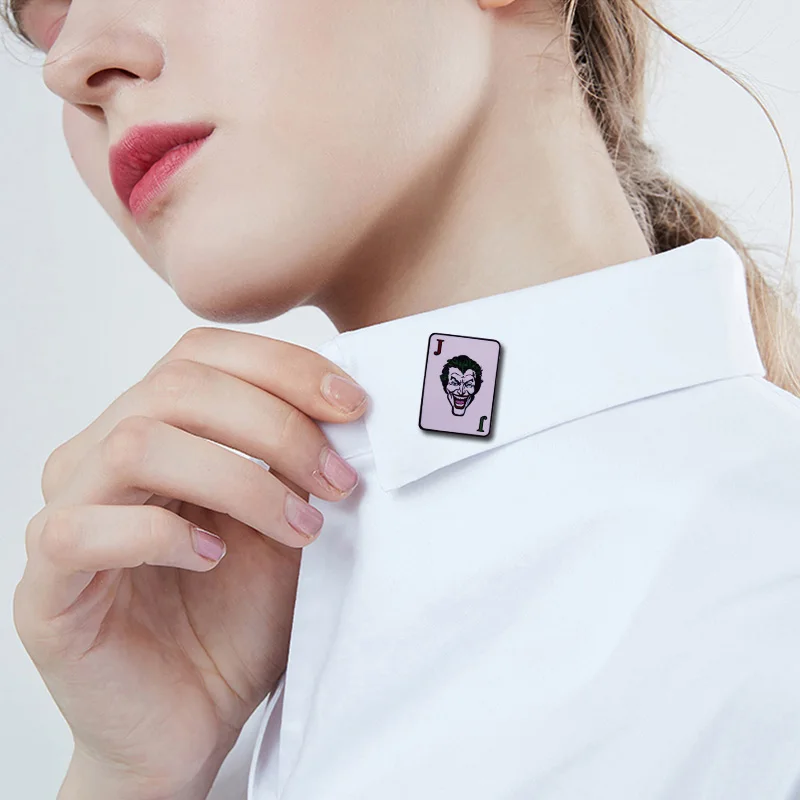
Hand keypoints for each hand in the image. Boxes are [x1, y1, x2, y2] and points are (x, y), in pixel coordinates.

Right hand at [13, 327, 367, 798]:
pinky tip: (214, 559)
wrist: (194, 721)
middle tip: (339, 480)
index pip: (201, 355)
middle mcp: (99, 458)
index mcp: (154, 431)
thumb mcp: (286, 523)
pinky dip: (161, 535)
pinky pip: (82, 530)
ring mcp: (65, 516)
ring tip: (299, 527)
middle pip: (176, 387)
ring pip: (137, 444)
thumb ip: (297, 463)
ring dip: (238, 481)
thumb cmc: (239, 620)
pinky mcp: (45, 589)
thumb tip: (343, 406)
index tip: (352, 405)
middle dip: (276, 425)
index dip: (281, 366)